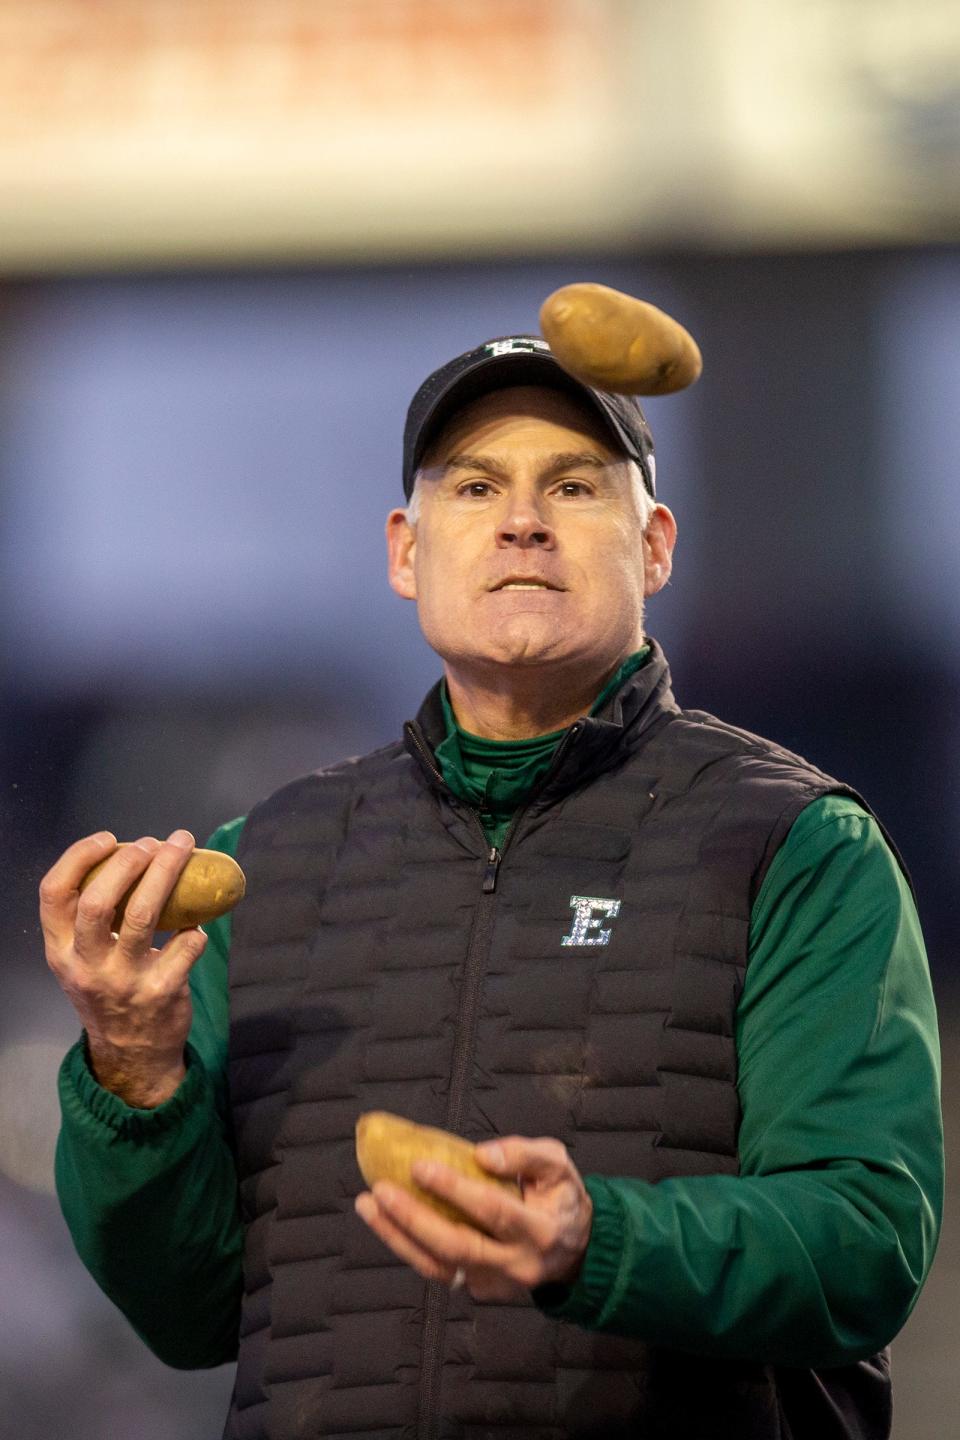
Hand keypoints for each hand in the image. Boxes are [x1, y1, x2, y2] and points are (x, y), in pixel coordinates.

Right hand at [40, 830, 207, 1107]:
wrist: (131, 1054)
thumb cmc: (108, 991)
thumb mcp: (81, 961)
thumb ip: (91, 920)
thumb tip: (131, 856)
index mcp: (60, 950)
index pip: (54, 894)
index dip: (78, 858)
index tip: (108, 839)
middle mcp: (86, 965)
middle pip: (99, 901)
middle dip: (128, 862)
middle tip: (152, 843)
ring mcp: (124, 980)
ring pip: (145, 914)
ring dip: (167, 872)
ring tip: (182, 848)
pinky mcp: (161, 991)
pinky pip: (186, 943)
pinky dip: (196, 924)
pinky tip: (198, 919)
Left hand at [354, 1135, 592, 1300]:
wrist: (575, 1252)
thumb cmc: (561, 1198)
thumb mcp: (558, 1166)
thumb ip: (525, 1155)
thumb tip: (481, 1154)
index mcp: (540, 1231)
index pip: (492, 1209)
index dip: (455, 1189)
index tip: (419, 1165)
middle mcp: (514, 1264)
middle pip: (457, 1247)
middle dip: (414, 1219)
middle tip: (380, 1189)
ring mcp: (492, 1283)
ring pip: (438, 1266)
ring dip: (397, 1237)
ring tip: (367, 1204)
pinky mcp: (477, 1289)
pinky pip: (437, 1268)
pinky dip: (407, 1245)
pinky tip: (383, 1219)